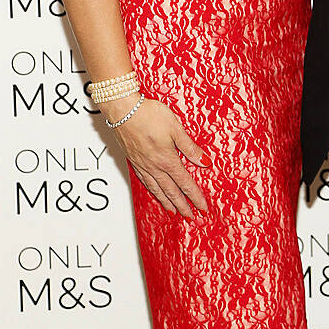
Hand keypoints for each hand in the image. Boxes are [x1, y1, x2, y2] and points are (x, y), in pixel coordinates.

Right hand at [102, 95, 209, 218]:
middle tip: (191, 217)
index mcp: (167, 160)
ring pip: (157, 189)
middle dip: (183, 205)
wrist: (123, 111)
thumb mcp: (176, 128)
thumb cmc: (149, 115)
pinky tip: (155, 192)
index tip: (203, 208)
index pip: (185, 183)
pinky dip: (153, 191)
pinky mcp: (134, 160)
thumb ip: (190, 147)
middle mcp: (154, 166)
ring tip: (173, 211)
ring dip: (167, 202)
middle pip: (171, 191)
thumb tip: (205, 162)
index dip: (195, 197)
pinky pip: (145, 181)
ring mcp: (143, 165)